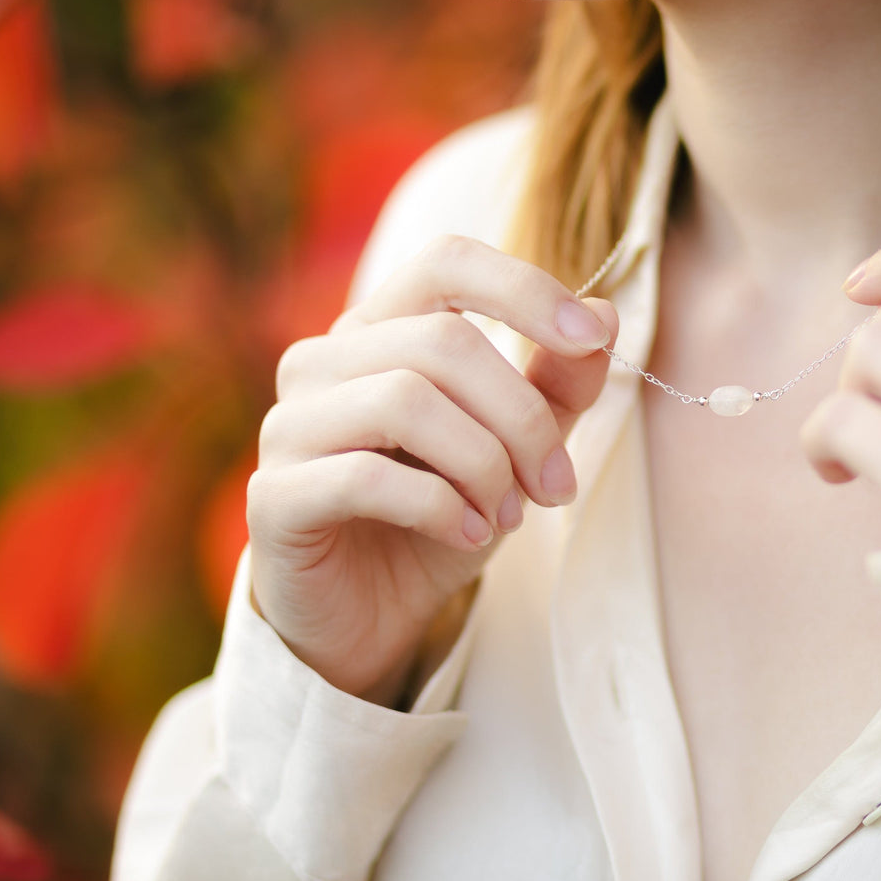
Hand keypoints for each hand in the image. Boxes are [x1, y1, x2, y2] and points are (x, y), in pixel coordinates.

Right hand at [247, 234, 617, 705]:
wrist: (368, 617)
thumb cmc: (440, 517)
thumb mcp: (515, 450)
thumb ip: (554, 384)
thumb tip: (606, 315)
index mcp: (380, 330)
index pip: (447, 263)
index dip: (523, 289)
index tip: (591, 338)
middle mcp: (322, 361)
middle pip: (442, 342)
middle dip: (520, 416)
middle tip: (555, 484)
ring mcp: (290, 424)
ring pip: (405, 401)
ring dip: (483, 464)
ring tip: (508, 516)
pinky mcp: (274, 496)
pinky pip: (366, 478)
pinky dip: (439, 508)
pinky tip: (467, 536)